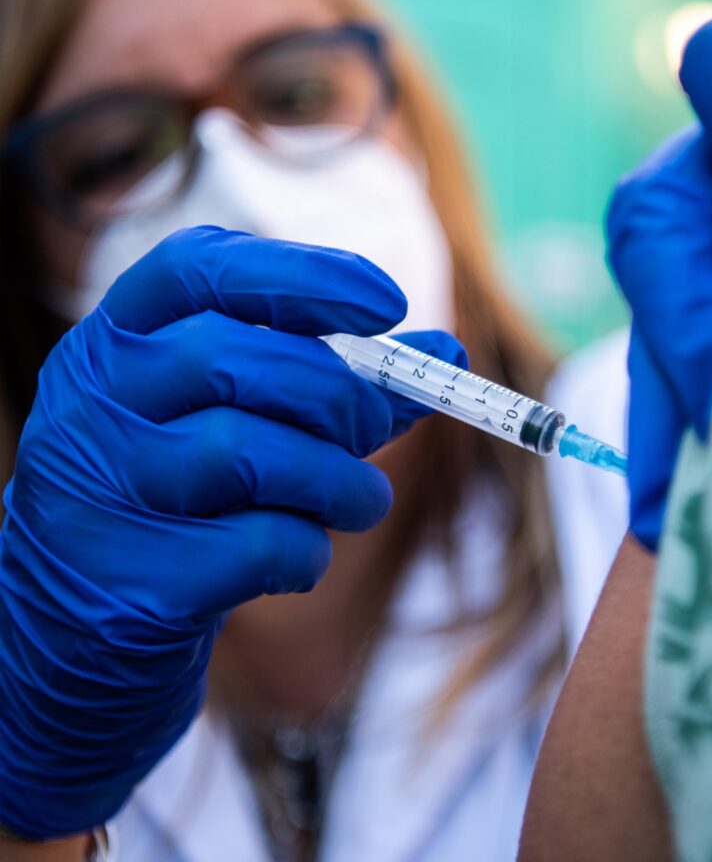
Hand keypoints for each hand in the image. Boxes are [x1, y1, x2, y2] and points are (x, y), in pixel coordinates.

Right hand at [0, 226, 463, 837]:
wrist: (85, 624)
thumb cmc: (191, 496)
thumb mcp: (248, 419)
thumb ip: (344, 383)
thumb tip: (448, 354)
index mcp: (119, 337)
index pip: (201, 266)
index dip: (304, 274)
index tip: (391, 302)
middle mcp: (93, 399)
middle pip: (231, 357)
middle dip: (335, 393)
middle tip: (375, 428)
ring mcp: (100, 490)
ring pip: (243, 451)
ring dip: (338, 479)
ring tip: (362, 502)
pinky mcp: (130, 578)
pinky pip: (253, 545)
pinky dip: (307, 548)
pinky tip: (303, 555)